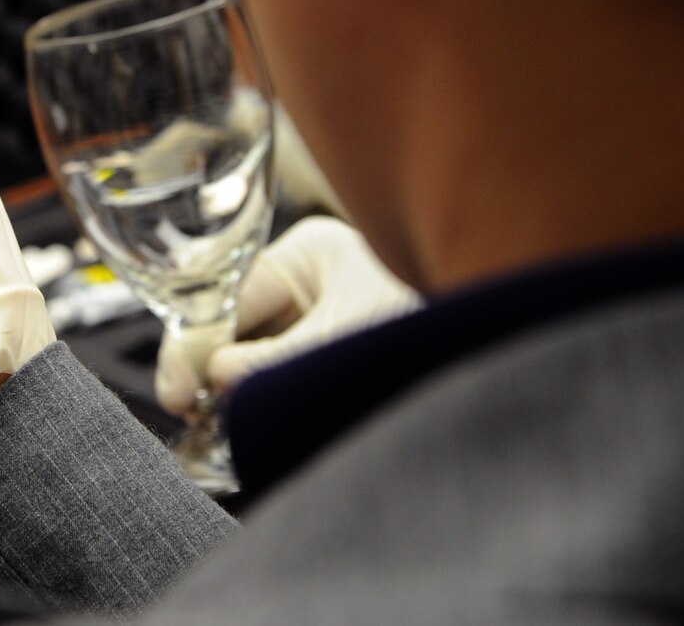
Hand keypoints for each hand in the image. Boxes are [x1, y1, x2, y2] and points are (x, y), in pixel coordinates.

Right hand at [155, 215, 419, 417]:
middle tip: (192, 415)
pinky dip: (267, 404)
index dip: (196, 342)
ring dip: (239, 393)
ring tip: (216, 430)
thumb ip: (279, 358)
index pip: (230, 295)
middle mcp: (314, 284)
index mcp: (311, 254)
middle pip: (237, 328)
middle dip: (213, 370)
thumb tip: (218, 378)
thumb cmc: (440, 316)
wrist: (504, 341)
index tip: (179, 392)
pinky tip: (251, 429)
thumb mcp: (352, 333)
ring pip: (258, 360)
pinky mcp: (339, 361)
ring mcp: (325, 323)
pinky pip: (285, 382)